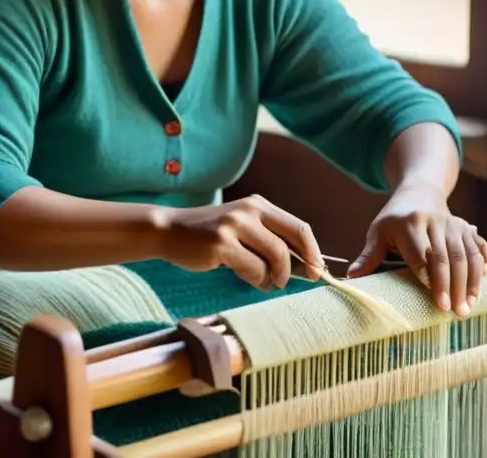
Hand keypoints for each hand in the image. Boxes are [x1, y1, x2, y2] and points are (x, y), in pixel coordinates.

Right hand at [158, 195, 323, 289]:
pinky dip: (255, 279)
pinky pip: (254, 269)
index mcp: (259, 205)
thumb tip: (306, 267)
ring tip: (262, 281)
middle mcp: (250, 210)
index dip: (313, 251)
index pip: (299, 227)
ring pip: (275, 257)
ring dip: (273, 277)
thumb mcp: (242, 231)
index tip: (317, 270)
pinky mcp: (221, 243)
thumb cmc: (209, 237)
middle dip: (302, 265)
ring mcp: (235, 225)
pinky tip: (245, 277)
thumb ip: (269, 243)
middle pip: (293, 239)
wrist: (169, 231)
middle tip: (298, 281)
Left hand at [347, 182, 486, 316]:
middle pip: (446, 257)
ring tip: (468, 306)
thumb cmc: (395, 219)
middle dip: (451, 286)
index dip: (429, 276)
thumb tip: (351, 277)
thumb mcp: (379, 232)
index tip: (434, 299)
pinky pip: (479, 245)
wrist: (420, 192)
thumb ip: (369, 255)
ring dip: (470, 282)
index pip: (421, 253)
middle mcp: (435, 222)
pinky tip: (486, 281)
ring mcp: (454, 224)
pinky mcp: (466, 228)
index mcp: (410, 224)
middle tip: (453, 312)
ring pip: (466, 254)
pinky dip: (484, 263)